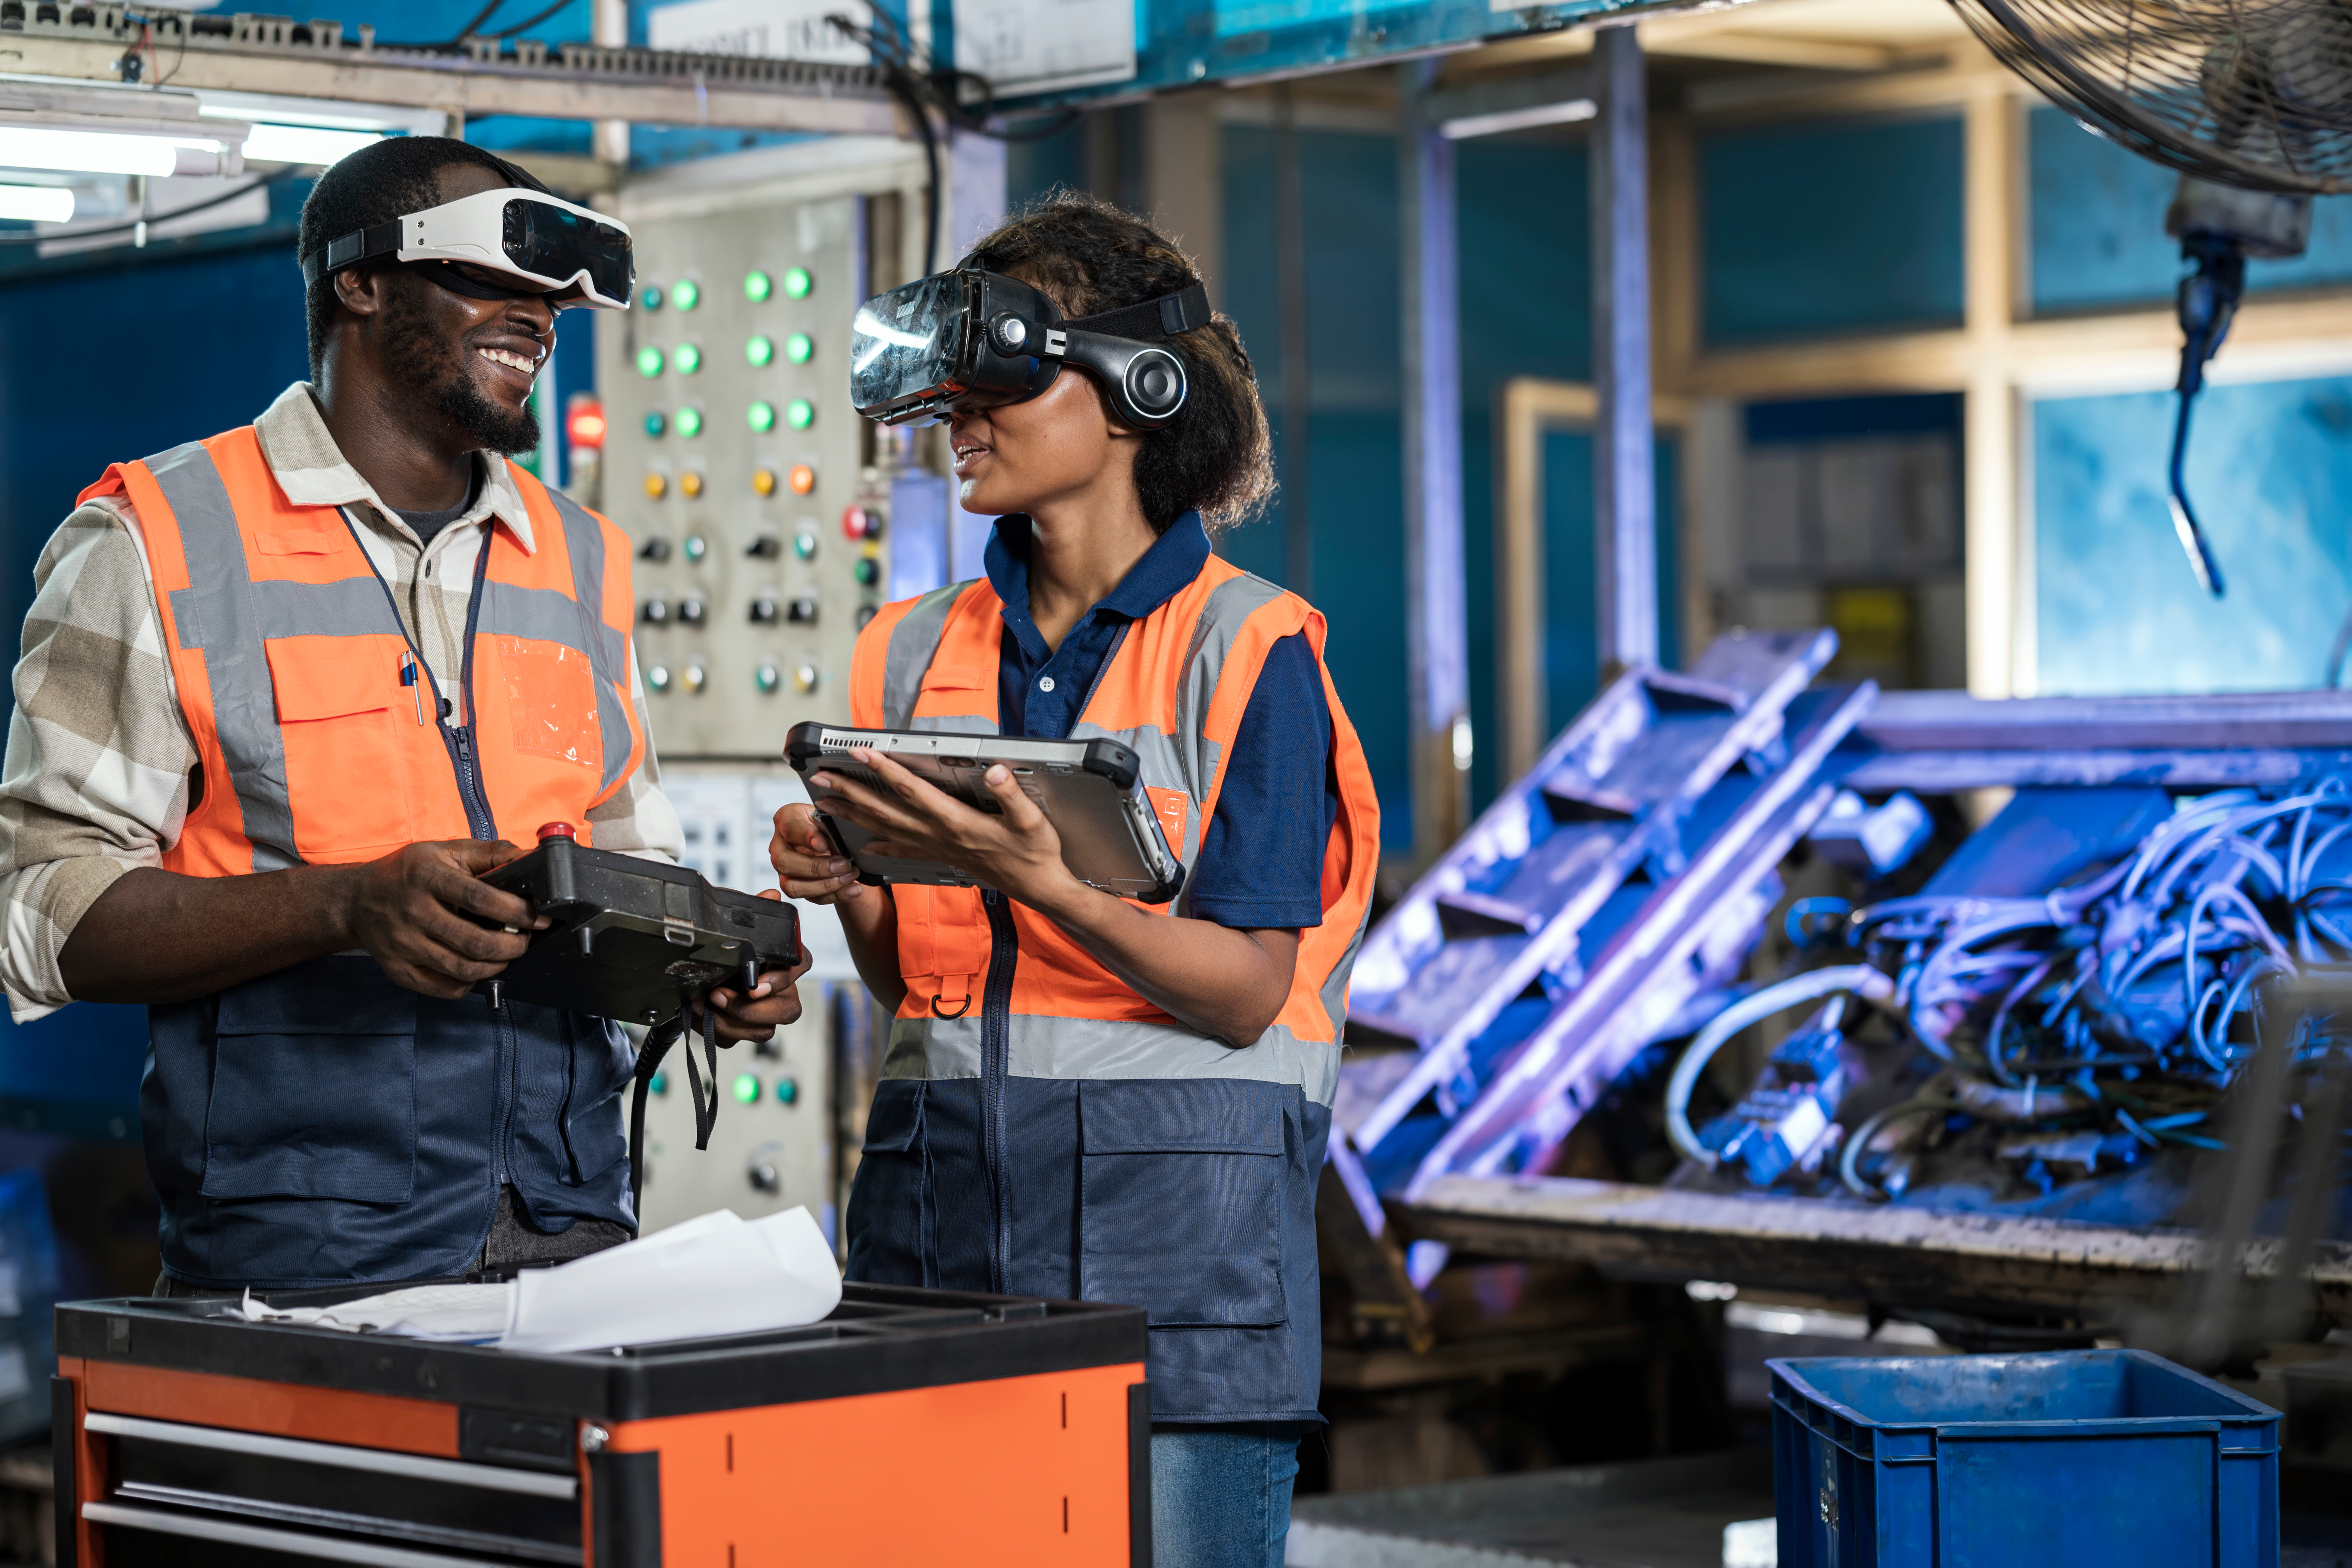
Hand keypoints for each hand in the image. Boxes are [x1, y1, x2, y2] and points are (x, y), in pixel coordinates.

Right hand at [341, 839, 547, 999]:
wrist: (356, 900)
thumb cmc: (407, 873)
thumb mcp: (445, 851)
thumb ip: (490, 853)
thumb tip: (530, 857)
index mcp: (427, 878)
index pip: (481, 899)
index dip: (517, 912)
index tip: (538, 918)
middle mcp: (413, 913)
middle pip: (475, 942)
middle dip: (513, 945)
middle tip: (524, 939)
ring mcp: (404, 945)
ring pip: (463, 970)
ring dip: (497, 966)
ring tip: (506, 953)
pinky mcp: (399, 970)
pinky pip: (444, 988)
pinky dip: (470, 983)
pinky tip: (477, 967)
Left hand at [692, 898, 812, 1045]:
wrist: (694, 967)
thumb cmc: (723, 945)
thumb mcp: (733, 921)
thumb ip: (752, 908)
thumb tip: (771, 895)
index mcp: (783, 959)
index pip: (802, 965)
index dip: (783, 978)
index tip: (756, 986)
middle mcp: (779, 990)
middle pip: (788, 1010)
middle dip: (753, 1010)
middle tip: (720, 997)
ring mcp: (763, 1013)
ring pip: (764, 1031)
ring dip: (730, 1022)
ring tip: (703, 1002)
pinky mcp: (742, 1029)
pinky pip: (736, 1039)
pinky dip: (714, 1028)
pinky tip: (696, 1010)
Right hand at [769, 802, 866, 904]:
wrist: (837, 836)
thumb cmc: (831, 822)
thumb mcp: (832, 816)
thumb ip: (827, 826)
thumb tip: (822, 844)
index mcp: (787, 819)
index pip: (790, 828)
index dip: (806, 837)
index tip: (823, 845)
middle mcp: (780, 846)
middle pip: (784, 863)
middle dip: (816, 868)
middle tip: (844, 865)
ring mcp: (786, 870)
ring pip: (793, 886)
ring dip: (826, 885)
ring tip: (850, 877)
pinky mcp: (799, 886)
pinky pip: (811, 898)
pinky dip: (835, 895)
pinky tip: (853, 889)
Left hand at [810, 748, 1082, 914]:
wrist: (1039, 887)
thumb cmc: (1035, 853)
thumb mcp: (1031, 821)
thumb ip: (1011, 794)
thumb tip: (995, 772)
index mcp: (956, 822)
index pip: (912, 791)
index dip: (885, 770)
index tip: (860, 753)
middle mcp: (940, 835)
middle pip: (886, 810)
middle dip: (851, 793)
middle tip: (822, 778)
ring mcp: (937, 847)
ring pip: (886, 828)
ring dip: (855, 815)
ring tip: (826, 804)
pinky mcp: (941, 856)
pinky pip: (903, 849)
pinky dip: (881, 845)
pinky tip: (865, 845)